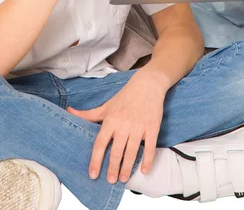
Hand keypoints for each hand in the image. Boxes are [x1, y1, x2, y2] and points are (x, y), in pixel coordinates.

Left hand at [67, 69, 165, 183]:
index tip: (93, 174)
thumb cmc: (125, 96)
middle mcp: (124, 125)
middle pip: (116, 151)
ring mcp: (139, 127)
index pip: (100, 144)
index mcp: (111, 120)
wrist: (148, 84)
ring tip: (123, 178)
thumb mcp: (106, 105)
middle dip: (113, 168)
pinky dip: (147, 160)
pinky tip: (143, 170)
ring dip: (127, 168)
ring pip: (132, 152)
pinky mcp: (152, 127)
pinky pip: (149, 147)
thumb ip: (88, 114)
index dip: (96, 160)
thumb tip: (69, 111)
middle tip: (111, 180)